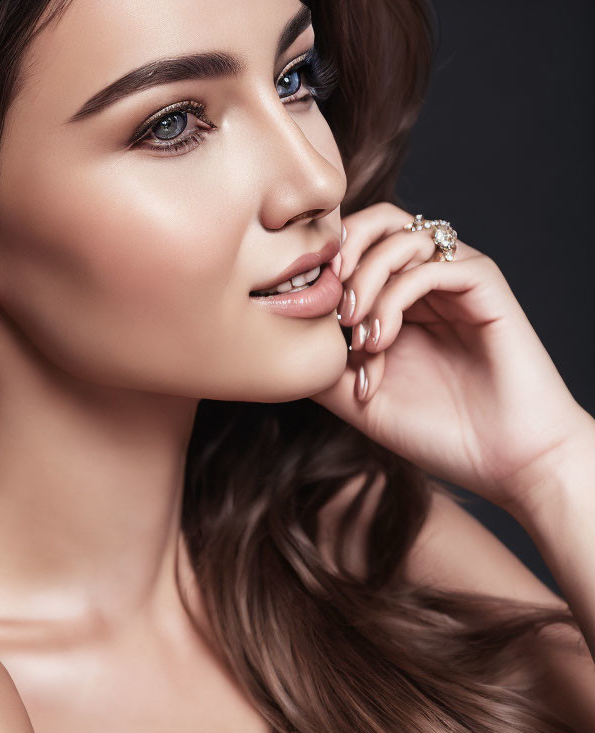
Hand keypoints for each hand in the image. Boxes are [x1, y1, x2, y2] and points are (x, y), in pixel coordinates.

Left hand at [309, 202, 590, 512]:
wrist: (505, 463)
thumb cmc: (435, 432)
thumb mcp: (356, 398)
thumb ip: (321, 364)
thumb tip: (275, 340)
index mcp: (398, 300)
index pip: (354, 247)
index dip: (322, 264)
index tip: (301, 305)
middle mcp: (426, 283)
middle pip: (378, 222)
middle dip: (342, 252)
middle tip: (327, 299)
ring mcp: (456, 281)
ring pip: (402, 237)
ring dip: (366, 281)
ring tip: (358, 336)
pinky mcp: (484, 285)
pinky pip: (433, 263)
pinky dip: (396, 296)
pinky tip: (381, 341)